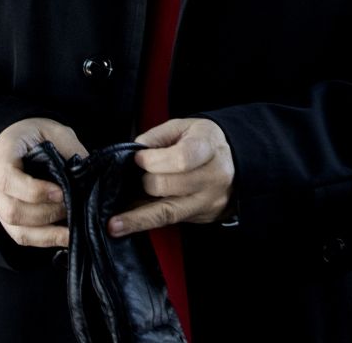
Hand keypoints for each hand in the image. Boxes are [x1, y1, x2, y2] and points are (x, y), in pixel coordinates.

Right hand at [0, 117, 86, 248]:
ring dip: (47, 232)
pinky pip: (20, 236)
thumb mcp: (56, 132)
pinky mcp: (3, 216)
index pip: (8, 179)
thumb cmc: (37, 133)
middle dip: (47, 214)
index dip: (34, 191)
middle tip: (72, 207)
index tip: (61, 193)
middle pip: (12, 210)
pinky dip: (44, 239)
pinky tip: (64, 236)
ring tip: (71, 227)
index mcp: (1, 154)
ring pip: (16, 229)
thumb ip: (70, 152)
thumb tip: (89, 180)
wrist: (19, 137)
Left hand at [109, 117, 234, 236]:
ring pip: (167, 212)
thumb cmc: (204, 141)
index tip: (138, 159)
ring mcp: (208, 201)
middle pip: (168, 186)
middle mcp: (212, 177)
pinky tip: (126, 225)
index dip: (154, 160)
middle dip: (146, 181)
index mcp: (208, 147)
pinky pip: (169, 221)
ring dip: (137, 216)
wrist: (236, 163)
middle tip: (140, 174)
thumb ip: (157, 136)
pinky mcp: (202, 217)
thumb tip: (134, 151)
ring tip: (115, 222)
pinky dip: (145, 222)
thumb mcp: (184, 127)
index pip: (181, 158)